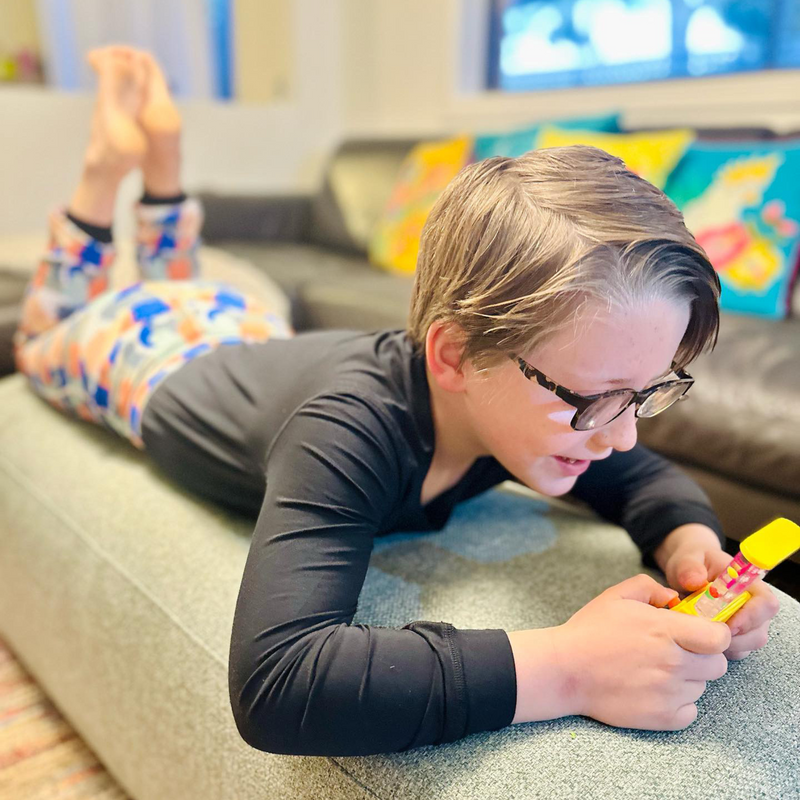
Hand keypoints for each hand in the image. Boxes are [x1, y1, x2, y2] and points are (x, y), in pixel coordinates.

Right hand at [549, 574, 730, 730]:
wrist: (565, 670)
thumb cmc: (589, 631)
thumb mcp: (616, 596)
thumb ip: (650, 588)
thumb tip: (674, 598)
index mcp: (665, 631)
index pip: (720, 638)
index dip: (714, 634)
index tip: (699, 634)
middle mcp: (673, 663)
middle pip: (717, 665)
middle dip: (702, 656)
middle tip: (677, 652)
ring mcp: (668, 693)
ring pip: (701, 687)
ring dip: (687, 679)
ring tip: (657, 670)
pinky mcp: (662, 717)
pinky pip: (690, 712)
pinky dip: (679, 703)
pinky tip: (656, 690)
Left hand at [659, 525, 780, 660]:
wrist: (688, 568)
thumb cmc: (694, 561)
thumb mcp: (688, 557)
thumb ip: (690, 567)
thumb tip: (695, 580)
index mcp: (749, 584)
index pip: (767, 604)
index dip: (751, 618)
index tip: (727, 624)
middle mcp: (754, 607)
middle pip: (759, 632)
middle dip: (733, 638)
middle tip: (704, 631)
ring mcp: (746, 624)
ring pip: (747, 646)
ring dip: (723, 644)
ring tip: (698, 630)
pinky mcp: (735, 637)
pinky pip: (733, 652)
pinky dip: (717, 650)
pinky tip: (699, 637)